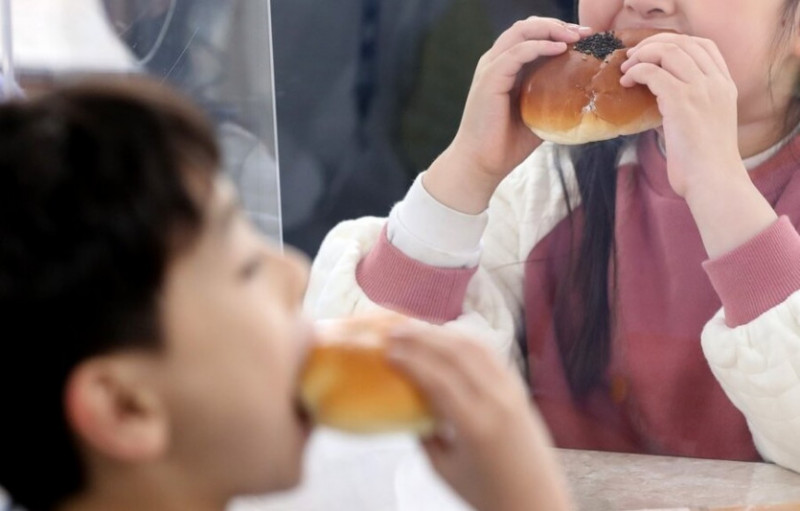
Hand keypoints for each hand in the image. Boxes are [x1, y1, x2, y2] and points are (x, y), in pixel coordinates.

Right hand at [387, 322, 571, 510]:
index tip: (387, 351)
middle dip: (422, 337)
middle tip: (395, 330)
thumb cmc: (488, 494)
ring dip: (443, 332)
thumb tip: (404, 405)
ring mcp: (512, 392)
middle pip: (455, 354)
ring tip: (417, 328)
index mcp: (475, 426)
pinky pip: (491, 354)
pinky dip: (466, 340)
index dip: (410, 360)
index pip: (437, 379)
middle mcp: (497, 402)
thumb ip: (422, 434)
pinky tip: (448, 336)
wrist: (537, 503)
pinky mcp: (520, 389)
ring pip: (475, 347)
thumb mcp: (443, 469)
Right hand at [424, 17, 591, 213]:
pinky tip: (560, 48)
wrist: (481, 164)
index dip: (556, 30)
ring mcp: (490, 69)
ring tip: (575, 36)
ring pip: (521, 32)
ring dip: (550, 29)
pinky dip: (540, 46)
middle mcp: (495, 62)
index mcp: (504, 68)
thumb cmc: (506, 143)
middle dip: (557, 25)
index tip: (584, 37)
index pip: (530, 35)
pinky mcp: (489, 80)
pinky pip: (517, 53)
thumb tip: (585, 94)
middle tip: (584, 33)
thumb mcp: (537, 113)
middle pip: (526, 27)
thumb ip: (552, 97)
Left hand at [620, 33, 777, 257]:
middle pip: (683, 43)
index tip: (653, 53)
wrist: (713, 180)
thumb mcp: (705, 125)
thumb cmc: (704, 163)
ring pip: (668, 52)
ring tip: (626, 69)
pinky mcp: (681, 101)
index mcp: (726, 86)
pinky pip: (653, 72)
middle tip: (632, 58)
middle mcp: (716, 83)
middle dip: (653, 45)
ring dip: (642, 56)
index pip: (704, 46)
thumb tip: (659, 101)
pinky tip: (627, 82)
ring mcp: (700, 90)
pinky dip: (636, 72)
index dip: (675, 42)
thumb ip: (690, 107)